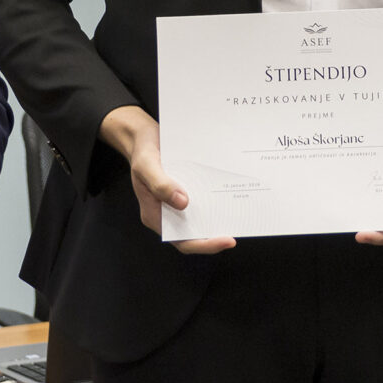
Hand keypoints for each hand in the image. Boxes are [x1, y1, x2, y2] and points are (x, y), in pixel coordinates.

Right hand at [100, 104, 234, 254]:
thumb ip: (160, 184)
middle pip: (195, 234)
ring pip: (201, 219)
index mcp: (154, 215)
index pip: (182, 240)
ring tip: (237, 212)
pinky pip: (203, 201)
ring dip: (218, 218)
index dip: (205, 245)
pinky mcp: (186, 192)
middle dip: (217, 235)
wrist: (144, 137)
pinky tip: (228, 194)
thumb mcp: (146, 165)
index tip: (227, 240)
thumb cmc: (143, 152)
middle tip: (239, 226)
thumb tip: (183, 203)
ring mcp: (177, 204)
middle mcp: (167, 213)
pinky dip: (215, 200)